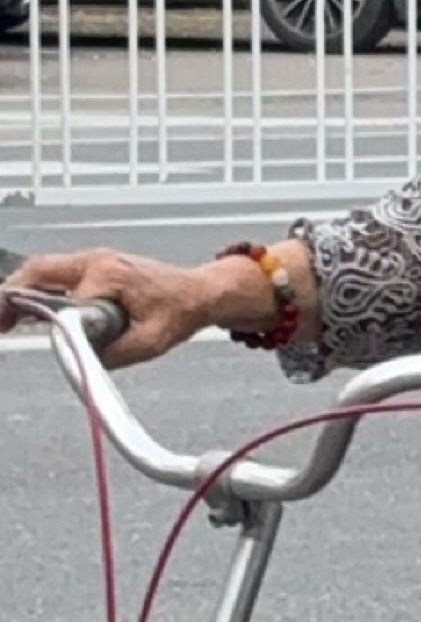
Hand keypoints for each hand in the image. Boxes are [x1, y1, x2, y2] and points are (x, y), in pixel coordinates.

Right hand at [0, 246, 255, 366]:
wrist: (200, 292)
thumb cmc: (180, 311)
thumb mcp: (152, 341)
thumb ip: (114, 352)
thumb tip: (82, 360)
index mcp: (110, 274)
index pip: (69, 300)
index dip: (54, 321)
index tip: (31, 333)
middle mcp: (97, 261)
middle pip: (38, 270)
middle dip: (12, 294)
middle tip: (1, 323)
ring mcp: (93, 261)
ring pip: (42, 270)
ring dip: (20, 290)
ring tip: (4, 320)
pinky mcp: (93, 267)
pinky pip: (55, 274)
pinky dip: (36, 289)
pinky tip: (25, 311)